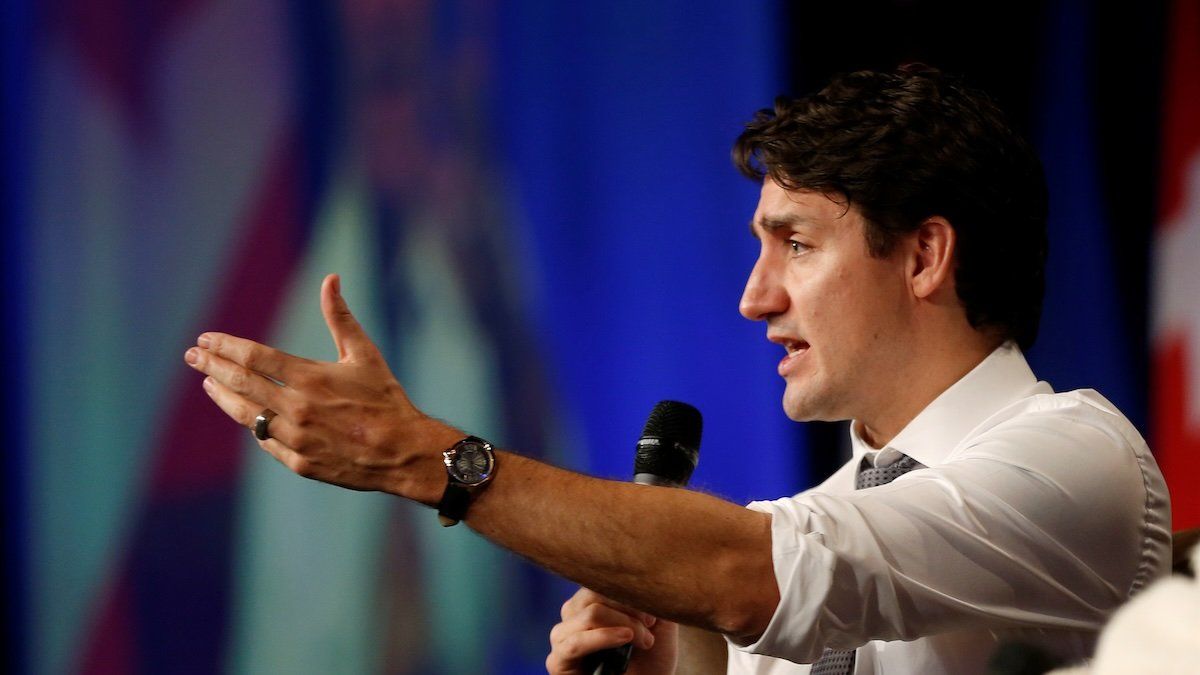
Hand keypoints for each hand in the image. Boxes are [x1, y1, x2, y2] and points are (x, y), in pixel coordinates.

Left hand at [183, 274, 457, 499]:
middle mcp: (296, 408)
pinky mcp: (299, 463)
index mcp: (310, 378)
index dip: (225, 346)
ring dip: (223, 396)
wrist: (404, 452)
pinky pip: (266, 441)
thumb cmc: (386, 399)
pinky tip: (245, 413)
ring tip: (209, 383)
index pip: (253, 357)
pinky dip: (253, 424)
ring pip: (246, 414)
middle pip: (241, 383)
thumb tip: (330, 279)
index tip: (206, 339)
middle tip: (193, 355)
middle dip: (213, 366)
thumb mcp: (365, 354)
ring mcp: (295, 438)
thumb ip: (340, 317)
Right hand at [547, 588, 677, 674]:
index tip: (652, 612)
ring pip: (588, 613)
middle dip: (628, 609)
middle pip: (594, 593)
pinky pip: (574, 642)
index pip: (599, 580)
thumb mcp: (658, 622)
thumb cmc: (651, 661)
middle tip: (650, 628)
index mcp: (589, 603)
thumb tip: (646, 569)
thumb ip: (649, 595)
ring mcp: (562, 638)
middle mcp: (571, 616)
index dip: (627, 591)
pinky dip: (602, 637)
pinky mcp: (557, 662)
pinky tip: (624, 639)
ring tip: (644, 640)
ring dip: (622, 623)